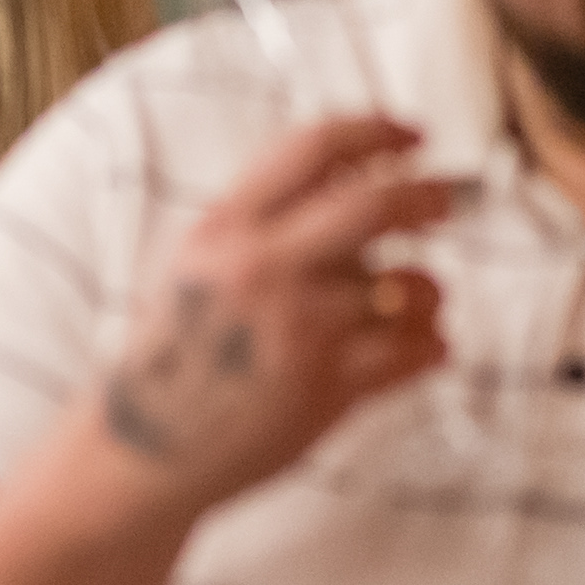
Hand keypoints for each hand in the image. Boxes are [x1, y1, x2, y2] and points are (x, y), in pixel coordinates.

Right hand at [89, 116, 451, 512]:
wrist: (140, 452)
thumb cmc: (173, 360)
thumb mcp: (195, 269)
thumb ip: (259, 223)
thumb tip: (350, 176)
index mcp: (225, 230)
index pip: (313, 148)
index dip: (375, 132)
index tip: (413, 136)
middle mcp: (263, 269)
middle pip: (377, 204)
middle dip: (427, 196)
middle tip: (443, 206)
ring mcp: (299, 327)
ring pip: (409, 285)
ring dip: (429, 292)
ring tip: (418, 307)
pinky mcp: (327, 386)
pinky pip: (417, 349)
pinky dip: (433, 347)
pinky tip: (423, 351)